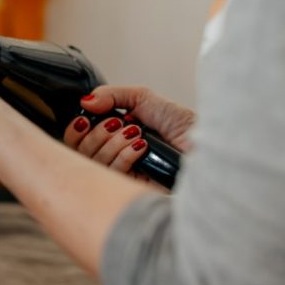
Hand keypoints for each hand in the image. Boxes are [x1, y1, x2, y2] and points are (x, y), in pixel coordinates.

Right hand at [63, 85, 195, 183]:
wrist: (208, 146)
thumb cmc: (184, 126)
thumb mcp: (144, 99)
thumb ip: (112, 95)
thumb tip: (84, 101)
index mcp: (113, 137)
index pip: (78, 139)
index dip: (76, 129)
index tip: (86, 118)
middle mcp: (115, 156)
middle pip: (79, 151)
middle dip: (97, 133)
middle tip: (117, 123)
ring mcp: (123, 174)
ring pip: (94, 162)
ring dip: (113, 142)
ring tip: (137, 133)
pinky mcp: (132, 189)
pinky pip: (112, 173)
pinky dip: (124, 154)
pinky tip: (142, 147)